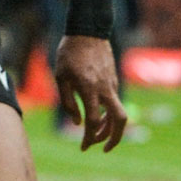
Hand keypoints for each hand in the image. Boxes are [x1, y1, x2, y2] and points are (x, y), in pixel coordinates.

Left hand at [56, 34, 128, 151]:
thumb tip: (77, 122)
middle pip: (119, 120)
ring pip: (119, 113)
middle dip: (114, 139)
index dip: (89, 138)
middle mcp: (105, 89)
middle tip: (102, 149)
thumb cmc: (69, 53)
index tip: (83, 147)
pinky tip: (98, 116)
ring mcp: (112, 85)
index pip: (94, 121)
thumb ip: (67, 102)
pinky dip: (108, 115)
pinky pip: (114, 102)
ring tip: (97, 137)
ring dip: (110, 129)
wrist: (89, 31)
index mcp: (89, 89)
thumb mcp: (61, 77)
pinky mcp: (114, 81)